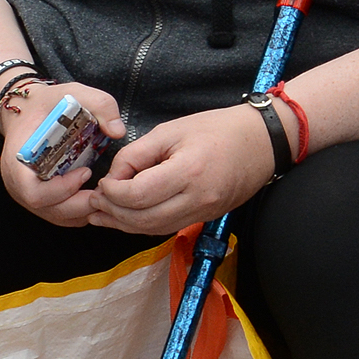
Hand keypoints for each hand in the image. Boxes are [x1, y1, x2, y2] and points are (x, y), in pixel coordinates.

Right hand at [0, 78, 127, 224]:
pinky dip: (81, 211)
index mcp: (17, 161)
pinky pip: (61, 215)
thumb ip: (99, 104)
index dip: (61, 190)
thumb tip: (118, 130)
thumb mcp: (73, 92)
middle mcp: (18, 184)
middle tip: (106, 189)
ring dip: (84, 210)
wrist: (28, 112)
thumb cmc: (49, 105)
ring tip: (105, 192)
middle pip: (48, 209)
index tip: (86, 172)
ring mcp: (27, 195)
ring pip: (57, 216)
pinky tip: (97, 196)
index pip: (32, 192)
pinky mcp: (40, 199)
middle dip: (81, 204)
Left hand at [87, 104, 275, 234]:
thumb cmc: (218, 128)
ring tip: (103, 215)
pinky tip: (128, 218)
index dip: (113, 192)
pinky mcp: (207, 216)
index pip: (138, 194)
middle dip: (113, 212)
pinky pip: (168, 228)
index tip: (103, 183)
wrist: (263, 141)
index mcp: (189, 171)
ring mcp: (204, 212)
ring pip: (154, 229)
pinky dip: (144, 225)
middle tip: (95, 201)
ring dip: (124, 225)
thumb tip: (115, 176)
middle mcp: (198, 198)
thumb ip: (137, 154)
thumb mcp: (171, 130)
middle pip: (143, 218)